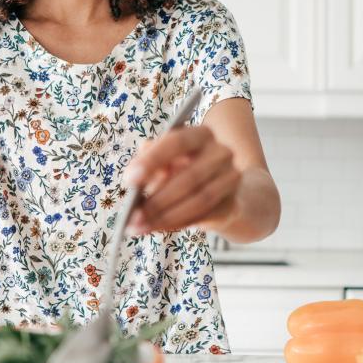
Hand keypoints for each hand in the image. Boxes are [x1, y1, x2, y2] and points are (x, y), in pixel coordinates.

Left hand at [122, 126, 241, 235]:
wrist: (222, 192)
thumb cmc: (184, 171)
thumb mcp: (165, 159)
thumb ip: (149, 162)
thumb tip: (134, 178)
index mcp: (201, 135)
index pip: (177, 142)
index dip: (152, 160)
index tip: (130, 180)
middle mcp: (221, 153)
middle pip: (189, 177)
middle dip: (156, 200)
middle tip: (133, 216)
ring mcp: (231, 179)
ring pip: (198, 201)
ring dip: (165, 217)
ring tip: (141, 227)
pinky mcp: (233, 204)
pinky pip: (204, 217)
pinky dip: (178, 224)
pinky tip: (159, 228)